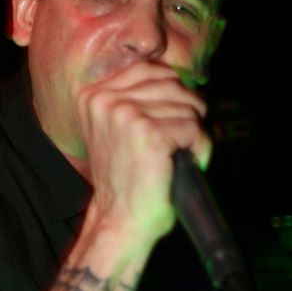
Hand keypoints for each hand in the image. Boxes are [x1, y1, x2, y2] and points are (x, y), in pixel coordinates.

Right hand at [76, 61, 210, 244]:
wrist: (120, 221)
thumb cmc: (125, 179)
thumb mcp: (118, 128)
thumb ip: (137, 98)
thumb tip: (178, 78)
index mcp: (93, 95)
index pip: (151, 69)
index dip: (171, 94)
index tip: (166, 124)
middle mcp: (105, 100)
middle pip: (173, 84)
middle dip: (185, 112)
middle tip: (176, 143)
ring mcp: (125, 114)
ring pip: (187, 105)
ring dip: (192, 133)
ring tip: (177, 156)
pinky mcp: (148, 133)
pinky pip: (194, 128)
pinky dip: (199, 148)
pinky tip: (181, 165)